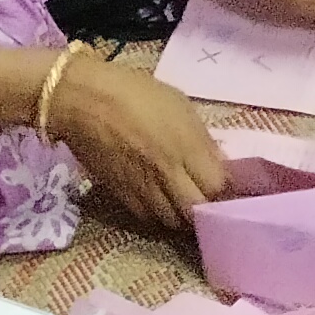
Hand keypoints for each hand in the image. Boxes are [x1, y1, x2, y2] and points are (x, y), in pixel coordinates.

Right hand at [53, 57, 232, 236]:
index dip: (229, 192)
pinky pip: (148, 218)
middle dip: (209, 212)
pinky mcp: (120, 195)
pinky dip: (161, 217)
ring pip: (172, 220)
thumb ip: (202, 140)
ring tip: (190, 206)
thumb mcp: (180, 106)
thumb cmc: (134, 93)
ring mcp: (142, 188)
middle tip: (214, 204)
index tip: (235, 189)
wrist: (80, 99)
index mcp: (186, 148)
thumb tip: (220, 165)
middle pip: (197, 211)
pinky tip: (164, 204)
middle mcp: (167, 174)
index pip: (218, 188)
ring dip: (185, 217)